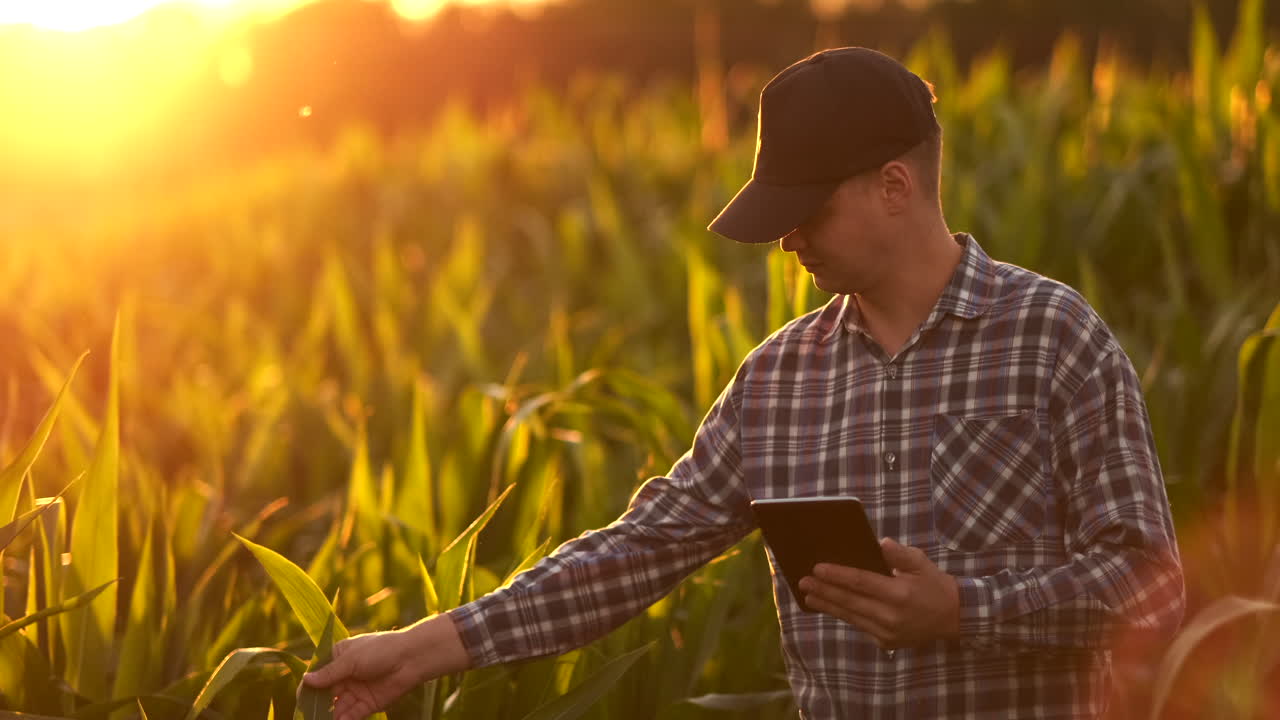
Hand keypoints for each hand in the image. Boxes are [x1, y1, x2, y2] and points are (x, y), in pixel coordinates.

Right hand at [300, 614, 470, 719]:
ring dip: (330, 716)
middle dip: (317, 705)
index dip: (308, 686)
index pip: (318, 674)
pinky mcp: (368, 703)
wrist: (412, 658)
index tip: (301, 699)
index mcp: (339, 657)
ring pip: (338, 707)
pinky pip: (352, 714)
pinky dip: (345, 719)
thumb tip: (306, 680)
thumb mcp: (351, 659)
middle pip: (325, 694)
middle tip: (309, 715)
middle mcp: (346, 675)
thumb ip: (329, 673)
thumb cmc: (381, 650)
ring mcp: (356, 690)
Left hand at [798, 537, 959, 649]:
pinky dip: (843, 615)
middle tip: (803, 581)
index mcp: (900, 594)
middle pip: (850, 601)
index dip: (837, 575)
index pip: (861, 582)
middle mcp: (892, 616)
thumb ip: (898, 553)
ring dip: (827, 605)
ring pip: (850, 616)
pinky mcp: (886, 642)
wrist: (954, 617)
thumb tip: (879, 543)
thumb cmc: (933, 583)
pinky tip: (828, 606)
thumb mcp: (921, 562)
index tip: (817, 567)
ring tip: (808, 595)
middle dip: (824, 590)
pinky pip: (859, 625)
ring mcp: (888, 632)